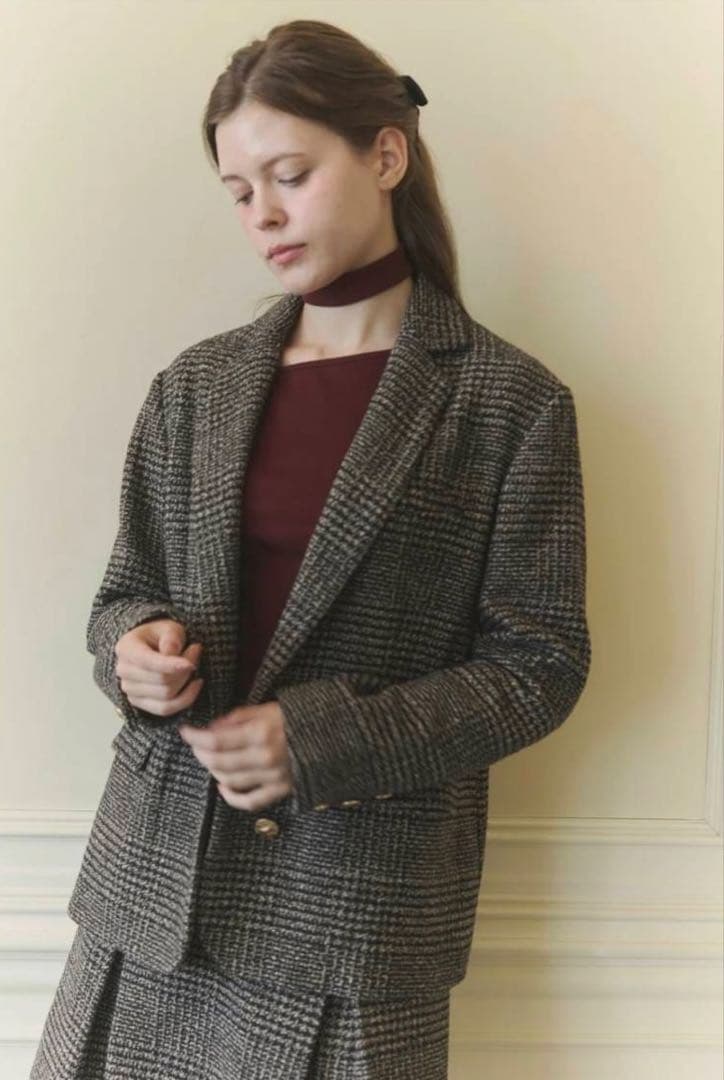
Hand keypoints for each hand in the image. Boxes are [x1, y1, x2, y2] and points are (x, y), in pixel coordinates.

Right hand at [115, 619, 203, 715]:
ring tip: (193, 664)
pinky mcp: (139, 703)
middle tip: (196, 651)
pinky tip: (195, 685)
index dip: (171, 665)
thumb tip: (171, 653)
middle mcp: (124, 671)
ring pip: (166, 695)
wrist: (152, 646)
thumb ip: (171, 637)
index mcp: (126, 648)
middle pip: (161, 680)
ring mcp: (129, 689)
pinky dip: (185, 699)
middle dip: (184, 669)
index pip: (148, 662)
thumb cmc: (161, 636)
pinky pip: (165, 709)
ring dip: (186, 681)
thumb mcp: (169, 627)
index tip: (190, 664)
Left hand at [178, 701, 293, 811]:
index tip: (185, 732)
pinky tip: (223, 787)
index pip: (215, 740)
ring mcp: (272, 777)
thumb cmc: (301, 717)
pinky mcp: (281, 790)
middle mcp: (264, 757)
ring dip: (213, 770)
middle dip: (200, 753)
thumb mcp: (269, 708)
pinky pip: (250, 801)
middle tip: (195, 744)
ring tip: (209, 759)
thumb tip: (213, 727)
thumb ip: (239, 717)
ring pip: (230, 780)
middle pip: (218, 762)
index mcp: (261, 733)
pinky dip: (232, 797)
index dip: (195, 737)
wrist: (335, 735)